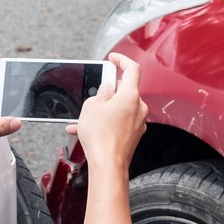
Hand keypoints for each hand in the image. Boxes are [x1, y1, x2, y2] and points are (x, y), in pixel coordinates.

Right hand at [70, 53, 147, 173]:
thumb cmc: (100, 136)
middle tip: (94, 93)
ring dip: (104, 109)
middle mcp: (139, 108)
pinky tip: (88, 130)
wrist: (108, 165)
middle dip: (109, 90)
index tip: (113, 58)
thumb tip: (108, 88)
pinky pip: (119, 122)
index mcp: (131, 96)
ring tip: (84, 117)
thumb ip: (101, 92)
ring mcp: (138, 122)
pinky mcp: (133, 135)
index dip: (122, 60)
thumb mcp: (92, 106)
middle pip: (125, 90)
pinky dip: (106, 122)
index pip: (132, 69)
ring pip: (120, 108)